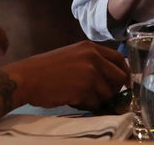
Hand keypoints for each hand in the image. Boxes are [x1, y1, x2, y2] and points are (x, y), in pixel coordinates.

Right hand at [14, 41, 130, 109]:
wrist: (27, 78)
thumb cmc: (47, 69)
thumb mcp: (73, 55)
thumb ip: (93, 61)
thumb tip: (113, 77)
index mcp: (91, 47)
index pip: (119, 59)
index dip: (125, 72)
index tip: (126, 84)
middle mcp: (93, 58)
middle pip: (119, 78)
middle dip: (115, 90)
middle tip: (105, 97)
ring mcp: (89, 73)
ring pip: (108, 93)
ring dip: (98, 99)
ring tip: (81, 96)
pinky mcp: (83, 89)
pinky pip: (95, 103)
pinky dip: (88, 105)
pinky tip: (74, 99)